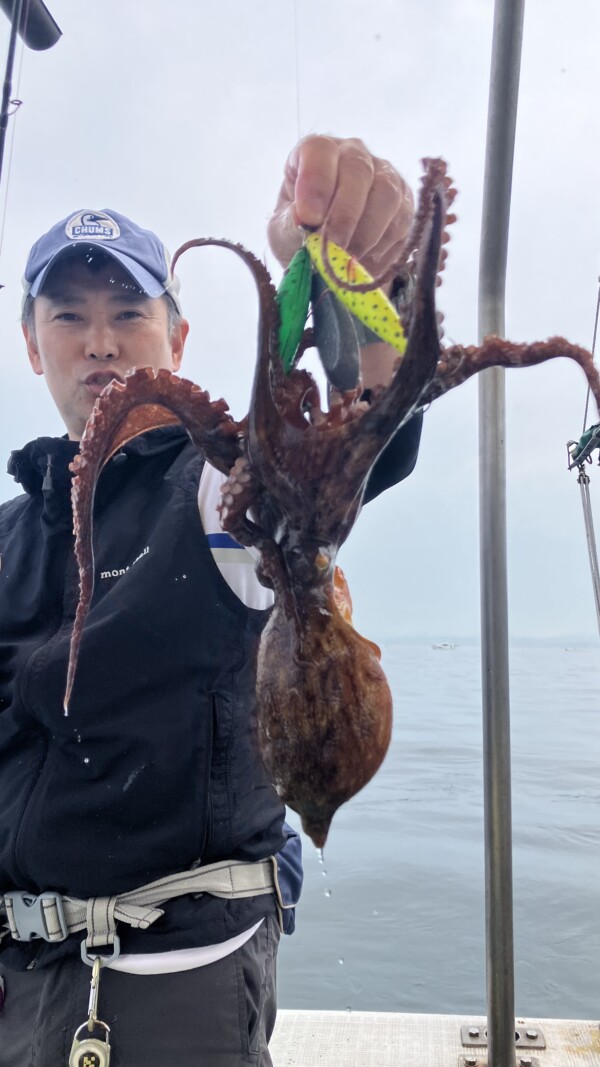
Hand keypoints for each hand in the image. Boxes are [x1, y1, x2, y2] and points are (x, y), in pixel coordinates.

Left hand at [267, 135, 413, 276]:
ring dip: (366, 234)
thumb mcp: (283, 232)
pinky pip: (401, 220)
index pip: (319, 150)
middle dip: (345, 215)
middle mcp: (353, 154)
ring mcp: (384, 174)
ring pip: (386, 195)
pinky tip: (365, 260)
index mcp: (316, 152)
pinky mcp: (404, 202)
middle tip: (333, 247)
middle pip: (358, 170)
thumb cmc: (299, 236)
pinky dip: (383, 246)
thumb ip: (291, 225)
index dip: (315, 182)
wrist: (327, 257)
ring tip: (348, 260)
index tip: (309, 218)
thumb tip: (304, 219)